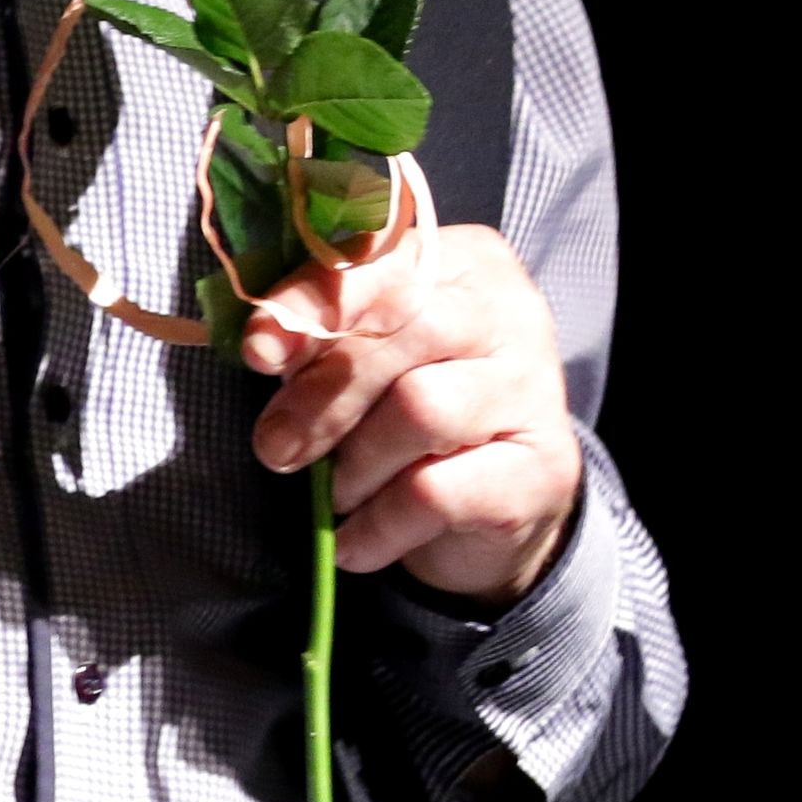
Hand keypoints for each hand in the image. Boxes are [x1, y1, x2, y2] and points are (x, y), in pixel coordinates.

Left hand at [242, 225, 583, 610]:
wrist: (498, 504)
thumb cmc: (414, 404)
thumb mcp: (368, 354)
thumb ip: (324, 335)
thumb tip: (263, 343)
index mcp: (461, 260)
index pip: (382, 263)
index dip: (314, 303)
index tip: (258, 351)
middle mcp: (508, 310)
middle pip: (403, 331)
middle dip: (323, 395)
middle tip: (275, 446)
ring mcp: (534, 387)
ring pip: (420, 408)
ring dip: (355, 462)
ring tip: (336, 491)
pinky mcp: (543, 468)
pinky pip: (436, 492)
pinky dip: (378, 524)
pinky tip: (355, 542)